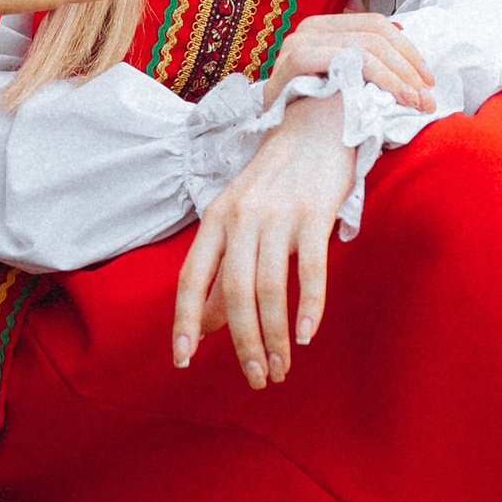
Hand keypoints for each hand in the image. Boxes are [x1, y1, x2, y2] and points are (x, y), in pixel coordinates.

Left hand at [172, 95, 354, 388]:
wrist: (319, 123)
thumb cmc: (278, 180)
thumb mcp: (241, 220)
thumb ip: (223, 271)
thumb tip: (205, 326)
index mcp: (216, 219)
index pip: (192, 278)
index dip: (185, 320)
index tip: (182, 360)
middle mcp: (241, 218)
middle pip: (234, 292)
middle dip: (242, 343)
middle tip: (256, 379)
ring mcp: (278, 215)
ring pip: (269, 288)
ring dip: (274, 336)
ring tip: (282, 369)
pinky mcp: (315, 213)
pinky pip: (310, 269)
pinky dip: (309, 306)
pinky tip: (308, 335)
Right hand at [263, 10, 434, 117]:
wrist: (281, 155)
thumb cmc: (315, 121)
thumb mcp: (344, 85)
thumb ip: (365, 61)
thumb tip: (402, 31)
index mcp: (323, 29)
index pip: (375, 25)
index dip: (408, 49)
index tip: (428, 80)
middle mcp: (309, 29)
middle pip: (375, 32)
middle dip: (409, 65)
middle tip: (428, 96)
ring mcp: (300, 42)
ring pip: (366, 45)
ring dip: (400, 74)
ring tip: (418, 101)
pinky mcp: (296, 60)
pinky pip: (350, 58)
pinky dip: (381, 77)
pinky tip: (397, 97)